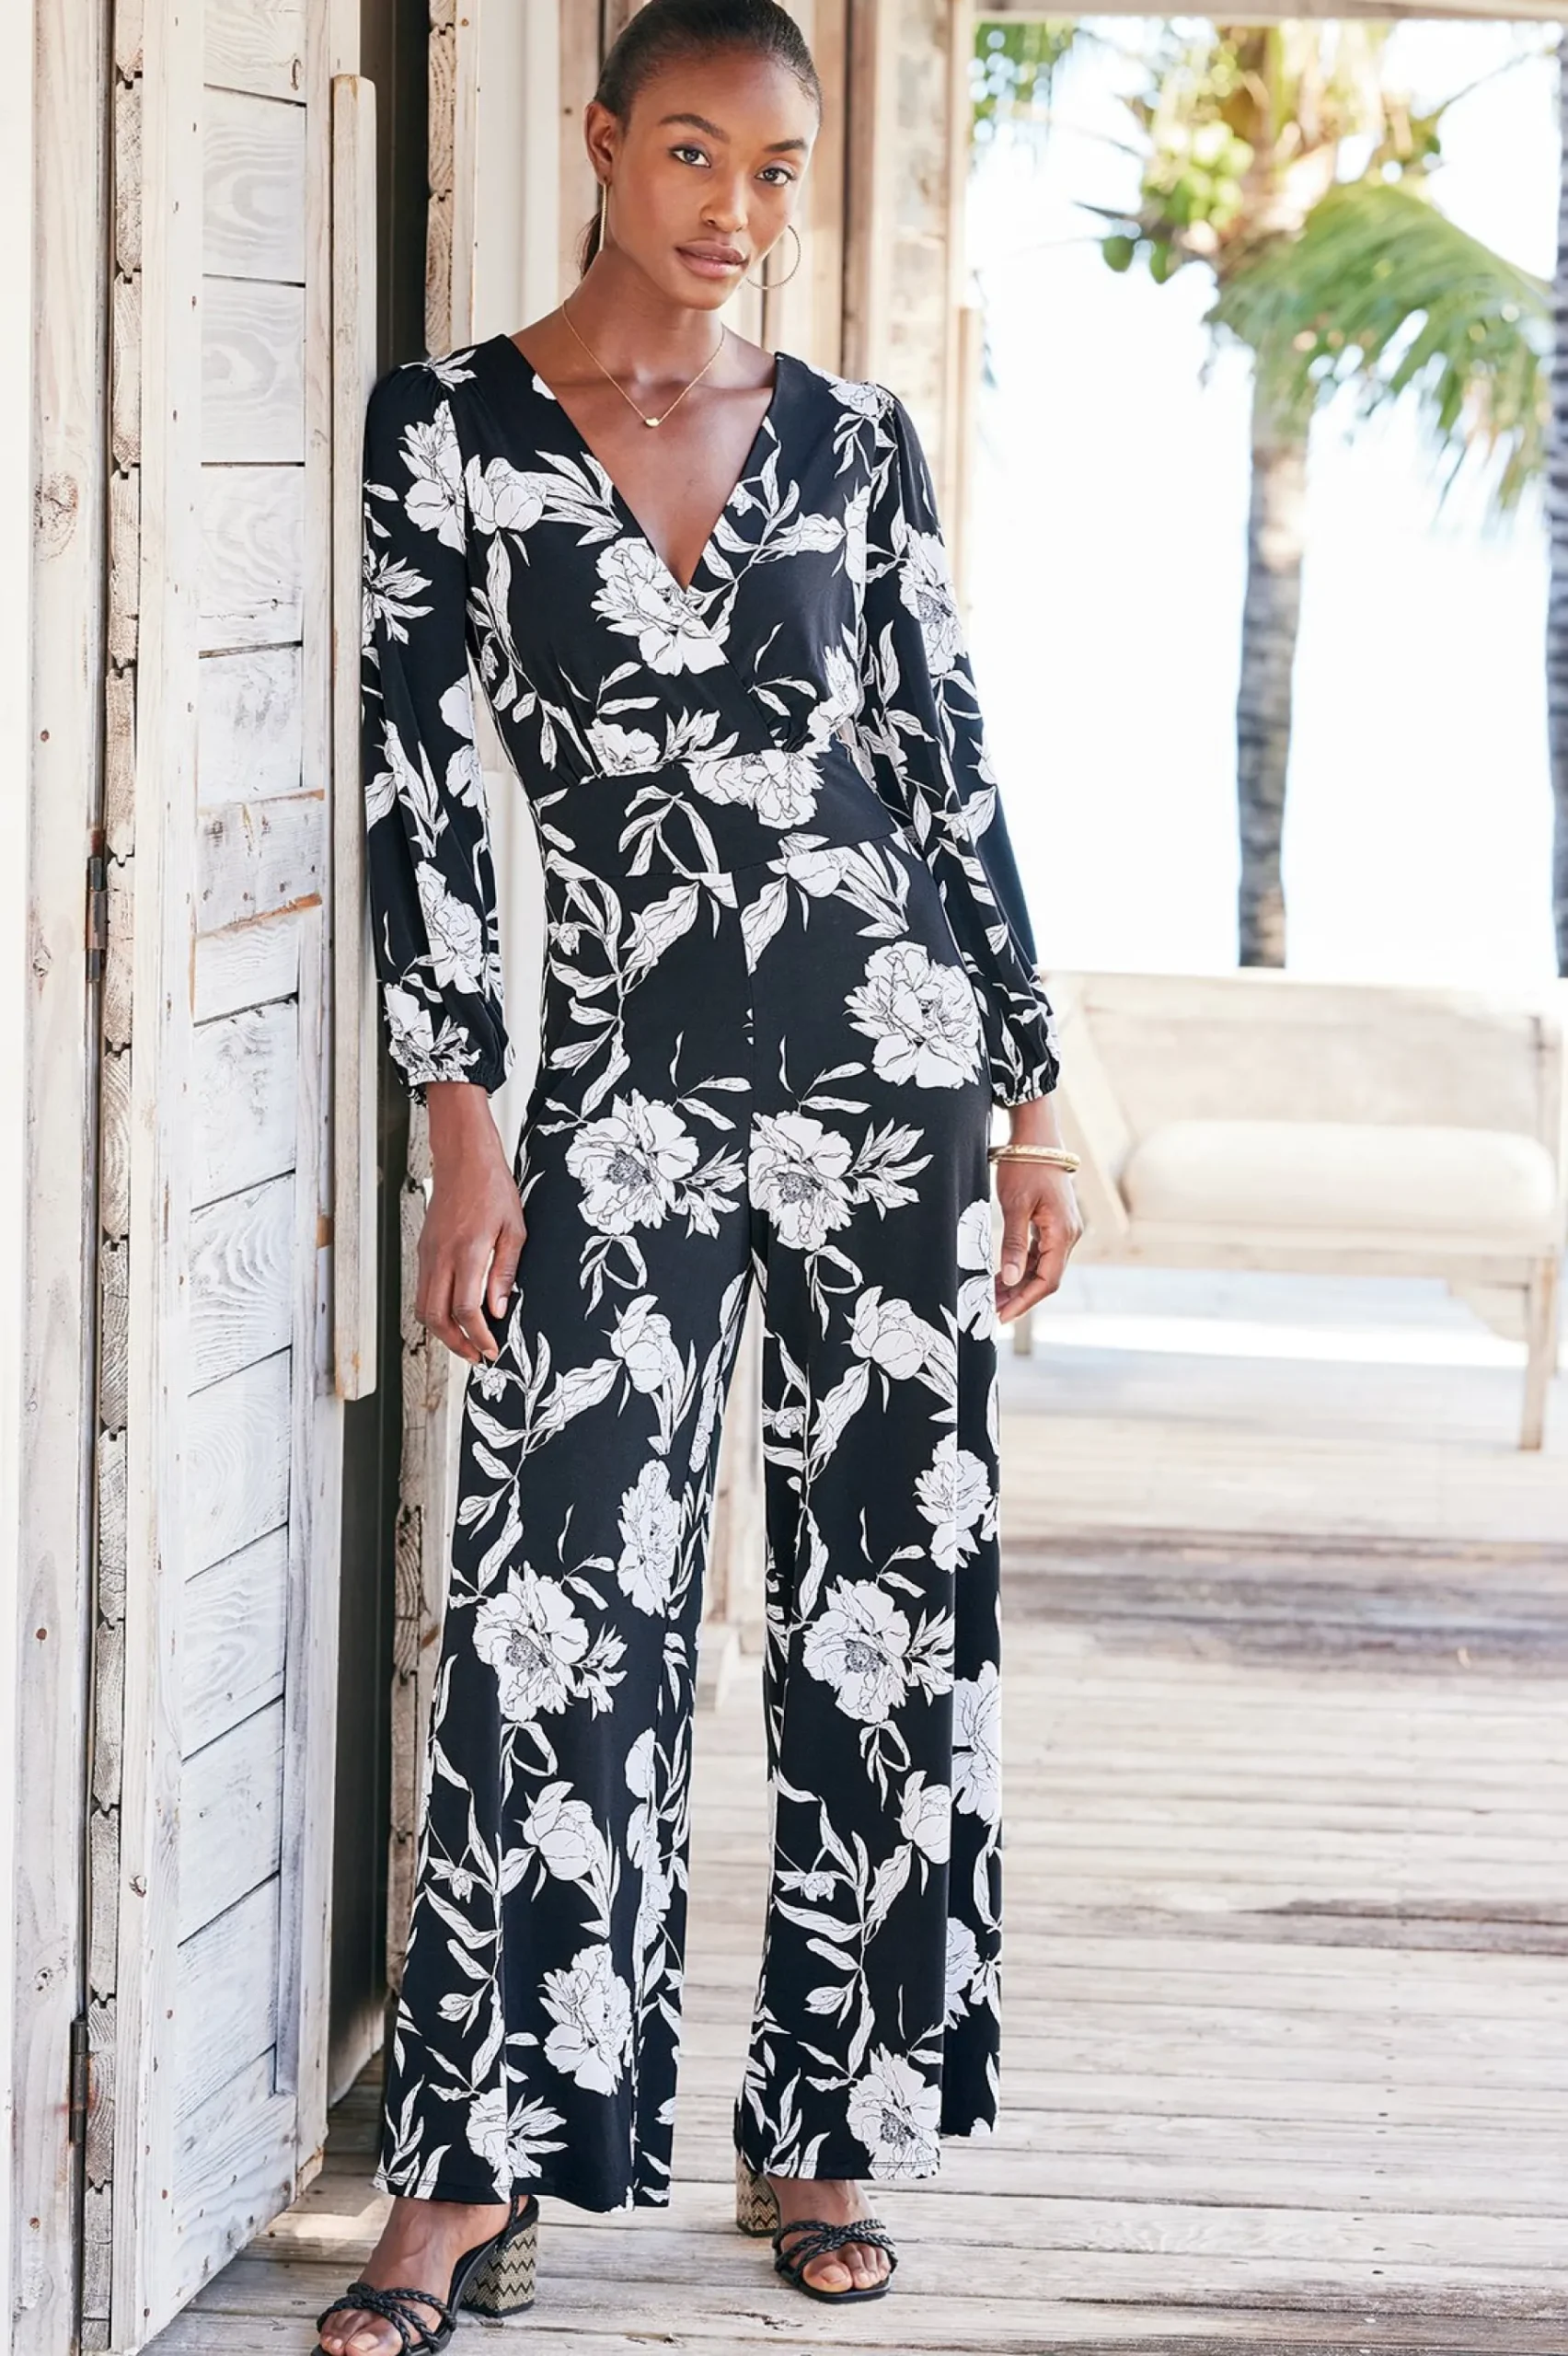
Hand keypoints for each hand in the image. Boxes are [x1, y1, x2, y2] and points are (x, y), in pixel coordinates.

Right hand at [417, 1084, 525, 1363]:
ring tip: (467, 1341)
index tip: (492, 1349)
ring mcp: (427, 1254)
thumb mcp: (514, 1229)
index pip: (465, 1308)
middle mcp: (441, 1256)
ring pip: (423, 1307)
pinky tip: (455, 1314)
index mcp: (468, 1251)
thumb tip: (499, 1310)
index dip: (478, 1335)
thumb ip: (505, 1272)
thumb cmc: (493, 1188)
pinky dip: (436, 1310)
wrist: (463, 1158)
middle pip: (436, 1316)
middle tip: (477, 1356)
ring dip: (442, 1331)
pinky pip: (423, 1290)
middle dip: (456, 1343)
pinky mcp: (423, 1250)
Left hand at [993, 1090, 1082, 1323]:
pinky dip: (1021, 1266)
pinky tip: (1001, 1274)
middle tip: (990, 1310)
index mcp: (1063, 1233)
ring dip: (1018, 1283)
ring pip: (1042, 1267)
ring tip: (991, 1296)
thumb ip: (1013, 1243)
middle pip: (1045, 1278)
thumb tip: (1009, 1278)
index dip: (1024, 1301)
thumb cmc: (1024, 1166)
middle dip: (1018, 1296)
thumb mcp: (1015, 1205)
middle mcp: (1068, 1234)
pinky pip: (1039, 1253)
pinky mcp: (1053, 1222)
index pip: (1047, 1281)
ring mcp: (1062, 1229)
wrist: (1036, 1136)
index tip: (1001, 1316)